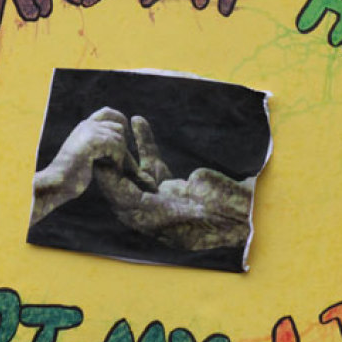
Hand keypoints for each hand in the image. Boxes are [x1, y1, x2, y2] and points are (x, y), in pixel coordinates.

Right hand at [31, 107, 153, 224]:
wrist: (57, 182)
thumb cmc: (71, 175)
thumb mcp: (85, 155)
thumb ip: (97, 146)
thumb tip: (117, 138)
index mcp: (84, 127)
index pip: (107, 112)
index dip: (120, 121)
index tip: (124, 139)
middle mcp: (86, 125)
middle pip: (118, 126)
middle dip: (123, 143)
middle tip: (120, 160)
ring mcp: (88, 132)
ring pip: (119, 136)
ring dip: (121, 154)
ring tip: (117, 167)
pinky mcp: (91, 141)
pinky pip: (116, 144)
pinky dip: (118, 158)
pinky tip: (115, 168)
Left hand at [94, 116, 253, 249]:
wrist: (241, 217)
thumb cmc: (219, 220)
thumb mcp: (188, 213)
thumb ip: (166, 207)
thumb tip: (132, 201)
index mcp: (151, 221)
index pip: (122, 197)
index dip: (110, 177)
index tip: (101, 157)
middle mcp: (149, 210)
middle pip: (121, 182)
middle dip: (111, 161)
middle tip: (100, 137)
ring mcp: (158, 195)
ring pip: (134, 167)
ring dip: (125, 146)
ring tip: (117, 124)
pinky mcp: (169, 183)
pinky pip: (151, 161)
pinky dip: (145, 141)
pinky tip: (139, 121)